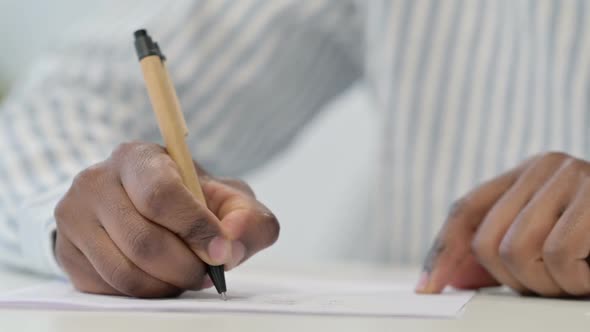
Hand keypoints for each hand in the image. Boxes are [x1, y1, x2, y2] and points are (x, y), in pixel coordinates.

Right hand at [54, 142, 278, 297]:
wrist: (143, 206)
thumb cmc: (192, 200)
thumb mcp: (229, 200)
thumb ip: (248, 218)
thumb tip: (230, 245)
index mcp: (137, 157)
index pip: (161, 195)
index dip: (195, 229)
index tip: (222, 252)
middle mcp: (96, 181)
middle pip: (144, 241)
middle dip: (186, 267)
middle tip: (208, 274)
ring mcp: (73, 217)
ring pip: (125, 273)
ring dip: (167, 286)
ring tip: (187, 276)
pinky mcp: (66, 252)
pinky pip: (108, 289)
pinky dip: (144, 293)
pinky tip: (160, 278)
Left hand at [416, 152, 589, 296]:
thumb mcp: (546, 238)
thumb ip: (501, 251)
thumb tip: (453, 278)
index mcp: (526, 173)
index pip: (465, 209)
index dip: (442, 252)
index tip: (427, 287)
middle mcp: (544, 166)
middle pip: (485, 240)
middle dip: (510, 278)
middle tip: (546, 285)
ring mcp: (571, 177)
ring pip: (516, 250)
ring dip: (544, 283)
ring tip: (572, 279)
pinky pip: (557, 255)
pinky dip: (572, 280)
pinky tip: (589, 274)